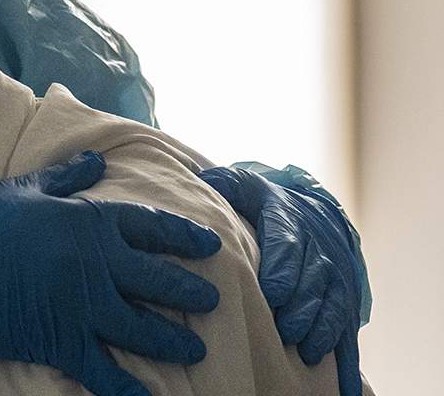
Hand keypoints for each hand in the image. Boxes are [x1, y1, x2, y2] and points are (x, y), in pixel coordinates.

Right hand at [0, 151, 221, 395]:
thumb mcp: (24, 188)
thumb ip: (66, 177)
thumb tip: (98, 161)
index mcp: (88, 222)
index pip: (150, 227)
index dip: (184, 237)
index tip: (209, 246)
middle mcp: (96, 265)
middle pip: (158, 281)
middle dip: (190, 293)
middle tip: (211, 301)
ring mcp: (83, 308)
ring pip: (143, 329)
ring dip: (173, 341)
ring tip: (193, 349)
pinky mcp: (64, 342)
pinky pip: (106, 371)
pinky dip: (129, 388)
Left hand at [198, 166, 361, 395]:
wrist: (309, 210)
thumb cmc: (263, 203)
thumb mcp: (244, 185)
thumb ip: (225, 184)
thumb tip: (204, 181)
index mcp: (288, 221)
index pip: (287, 245)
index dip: (283, 269)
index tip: (273, 292)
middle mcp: (316, 247)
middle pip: (311, 279)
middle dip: (299, 306)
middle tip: (283, 329)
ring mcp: (333, 272)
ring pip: (331, 300)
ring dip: (319, 326)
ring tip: (302, 348)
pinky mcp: (342, 294)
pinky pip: (344, 320)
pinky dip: (337, 344)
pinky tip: (327, 366)